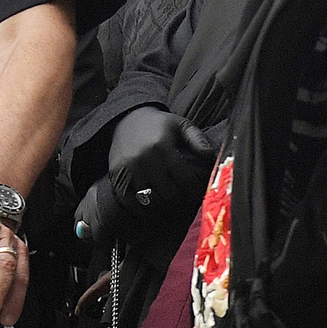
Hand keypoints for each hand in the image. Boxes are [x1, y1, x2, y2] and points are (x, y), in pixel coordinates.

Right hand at [106, 107, 213, 224]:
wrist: (125, 119)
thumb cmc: (159, 125)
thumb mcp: (181, 125)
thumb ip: (198, 139)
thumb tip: (210, 156)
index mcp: (162, 147)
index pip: (185, 180)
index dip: (194, 190)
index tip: (197, 193)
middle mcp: (144, 159)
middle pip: (168, 193)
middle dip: (180, 200)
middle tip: (185, 200)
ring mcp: (129, 169)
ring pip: (151, 200)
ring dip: (163, 206)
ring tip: (171, 204)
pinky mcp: (116, 175)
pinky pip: (130, 201)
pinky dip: (141, 208)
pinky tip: (152, 207)